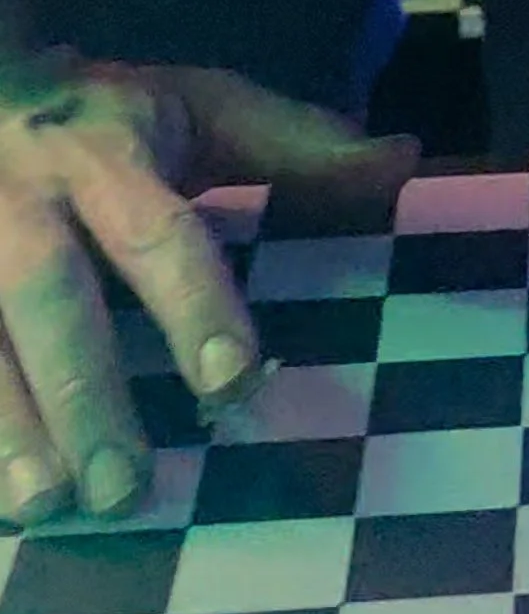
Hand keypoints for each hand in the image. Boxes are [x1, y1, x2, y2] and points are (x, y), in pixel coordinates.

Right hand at [0, 57, 416, 524]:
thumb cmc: (103, 114)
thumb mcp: (198, 106)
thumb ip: (294, 144)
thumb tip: (404, 161)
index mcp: (105, 155)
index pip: (158, 233)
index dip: (195, 306)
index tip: (232, 383)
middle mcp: (22, 199)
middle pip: (47, 296)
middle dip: (82, 390)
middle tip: (123, 486)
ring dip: (3, 423)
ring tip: (42, 507)